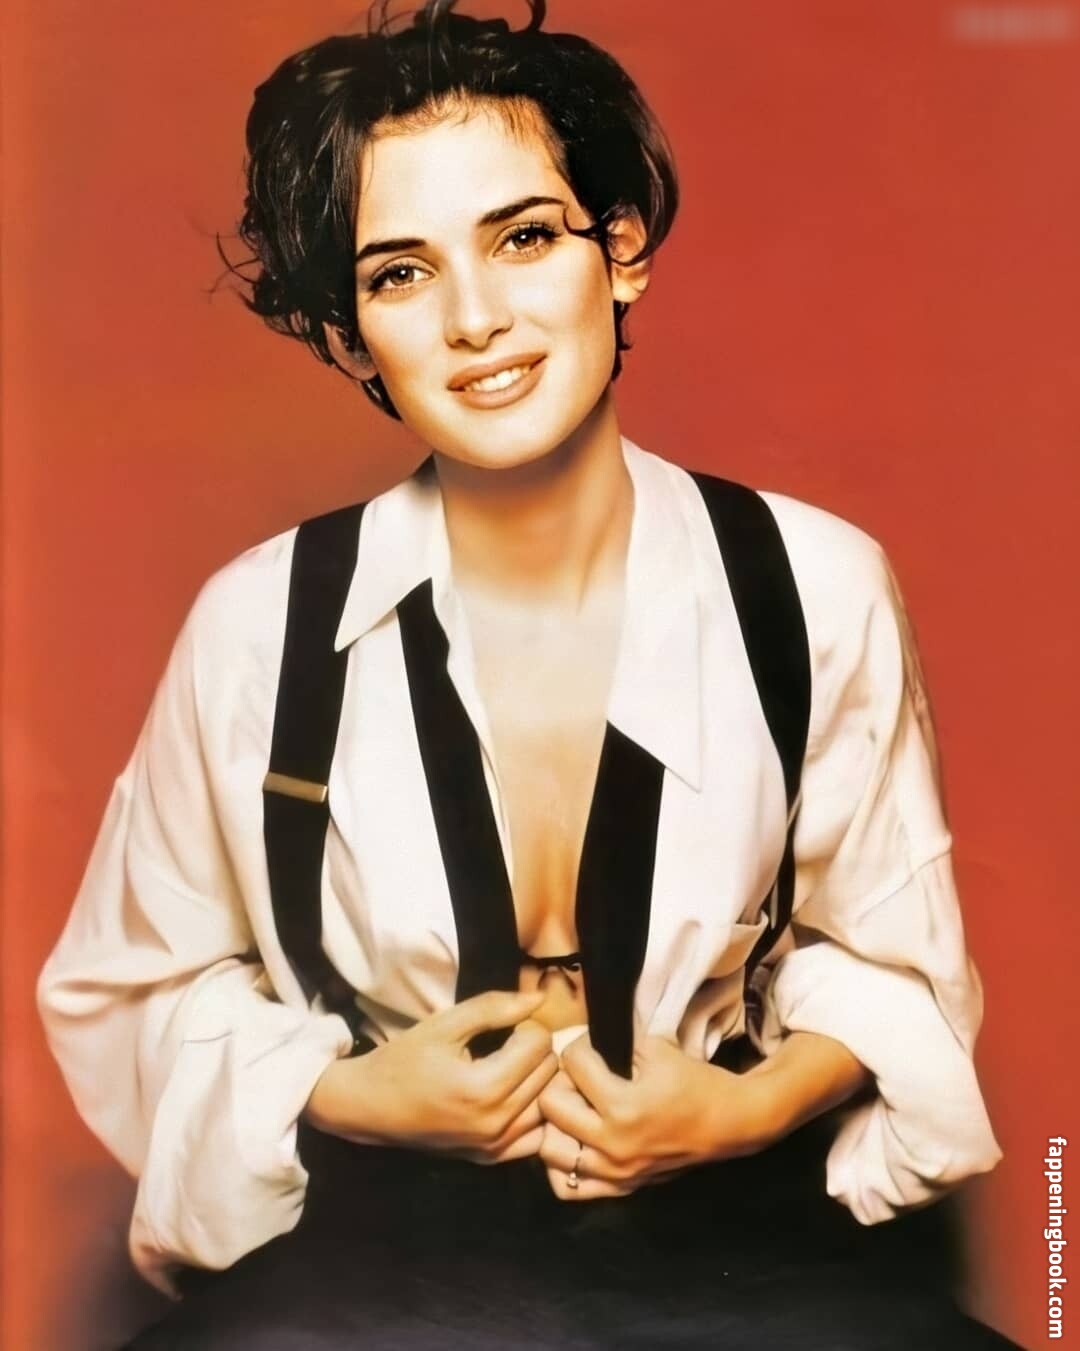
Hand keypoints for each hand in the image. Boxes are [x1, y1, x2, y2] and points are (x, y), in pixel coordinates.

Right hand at [305, 990, 557, 1163]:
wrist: (370, 1106)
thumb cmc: (404, 1060)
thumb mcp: (445, 1024)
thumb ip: (494, 1007)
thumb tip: (540, 998)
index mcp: (484, 1089)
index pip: (539, 1044)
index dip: (524, 1024)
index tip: (502, 1025)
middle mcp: (496, 1124)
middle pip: (549, 1072)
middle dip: (533, 1049)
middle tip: (505, 1042)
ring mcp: (495, 1147)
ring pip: (548, 1102)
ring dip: (536, 1079)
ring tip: (509, 1066)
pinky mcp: (491, 1159)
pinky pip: (536, 1134)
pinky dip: (532, 1112)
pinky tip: (512, 1096)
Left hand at [538, 1034, 774, 1199]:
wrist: (727, 1123)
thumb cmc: (694, 1082)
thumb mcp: (656, 1048)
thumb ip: (615, 1042)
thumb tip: (581, 1040)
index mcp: (624, 1106)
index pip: (573, 1063)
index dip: (580, 1045)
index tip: (593, 1047)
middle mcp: (613, 1144)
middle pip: (550, 1106)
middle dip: (560, 1082)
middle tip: (578, 1077)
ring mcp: (615, 1171)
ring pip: (550, 1150)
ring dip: (555, 1124)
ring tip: (573, 1108)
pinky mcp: (620, 1187)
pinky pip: (568, 1186)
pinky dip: (562, 1165)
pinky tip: (574, 1142)